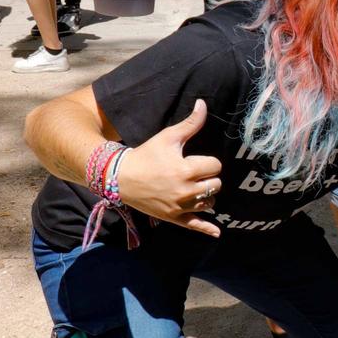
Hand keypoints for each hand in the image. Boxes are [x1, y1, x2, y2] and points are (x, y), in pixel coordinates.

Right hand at [114, 98, 222, 238]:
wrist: (120, 177)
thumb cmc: (146, 155)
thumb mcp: (167, 137)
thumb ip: (190, 123)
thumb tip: (203, 104)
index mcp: (185, 170)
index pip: (215, 166)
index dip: (208, 161)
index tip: (196, 159)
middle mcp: (185, 191)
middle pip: (216, 185)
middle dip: (208, 177)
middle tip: (195, 173)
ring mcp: (180, 207)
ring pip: (210, 202)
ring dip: (206, 195)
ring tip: (194, 187)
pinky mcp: (174, 218)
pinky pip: (195, 226)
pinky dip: (207, 229)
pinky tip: (217, 233)